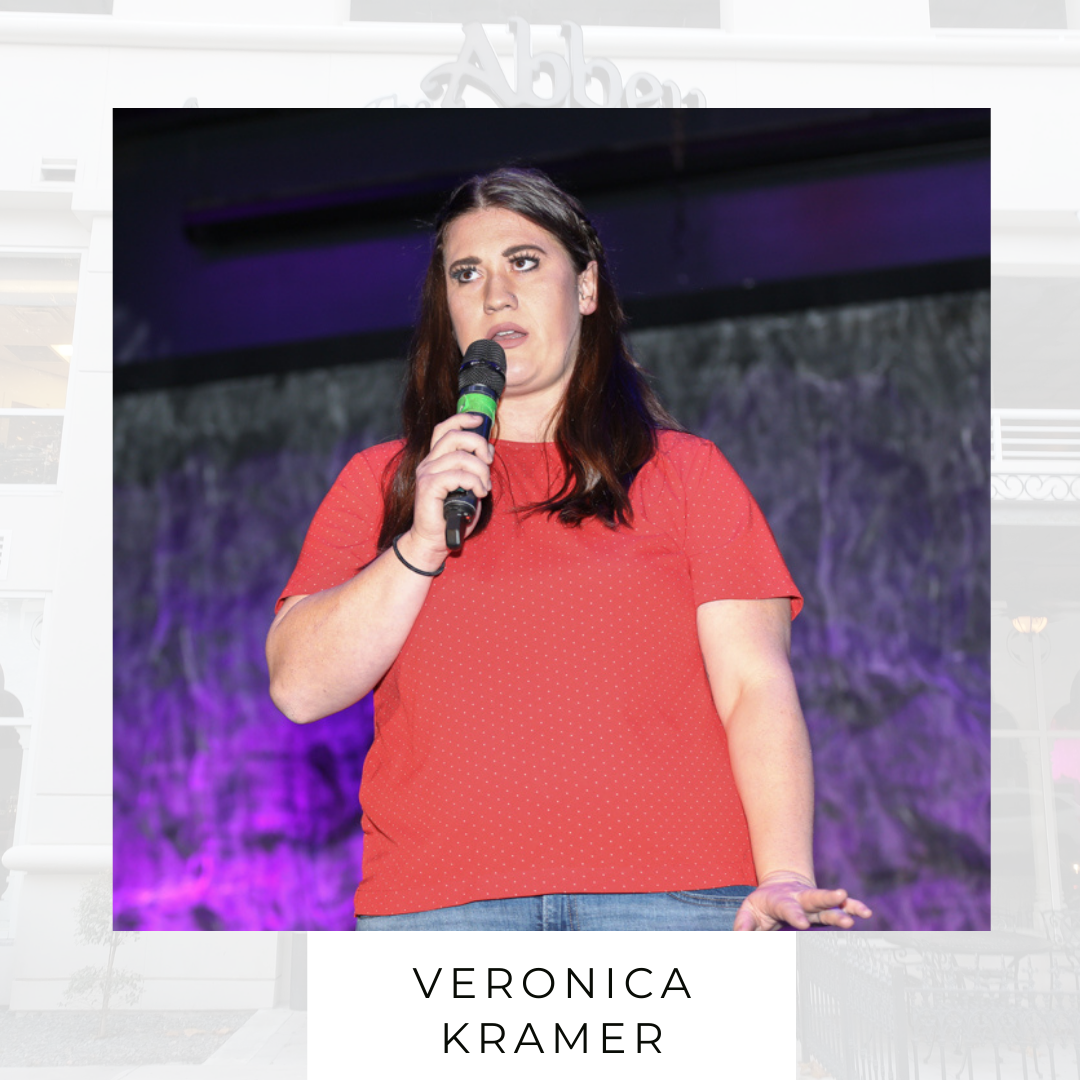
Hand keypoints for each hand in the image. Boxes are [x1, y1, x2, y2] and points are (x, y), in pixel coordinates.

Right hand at [405, 413, 493, 565]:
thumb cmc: (451, 516)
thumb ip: (473, 469)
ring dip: (481, 471)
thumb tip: (487, 452)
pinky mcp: (428, 486)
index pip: (445, 428)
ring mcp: (427, 473)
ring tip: (485, 488)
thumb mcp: (467, 487)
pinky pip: (458, 475)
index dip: (462, 419)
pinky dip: (474, 482)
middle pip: (454, 436)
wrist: (433, 541)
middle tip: (489, 461)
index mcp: (435, 459)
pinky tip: (479, 493)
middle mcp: (428, 462)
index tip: (480, 420)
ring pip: (461, 457)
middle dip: (478, 444)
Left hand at [733, 871, 871, 930]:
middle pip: (814, 897)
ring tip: (861, 913)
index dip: (795, 915)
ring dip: (844, 907)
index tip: (803, 923)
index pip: (788, 908)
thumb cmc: (762, 904)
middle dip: (827, 897)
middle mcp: (801, 899)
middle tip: (840, 895)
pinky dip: (853, 908)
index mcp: (780, 900)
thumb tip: (741, 937)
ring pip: (830, 904)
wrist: (779, 886)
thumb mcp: (749, 911)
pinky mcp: (824, 907)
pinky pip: (841, 907)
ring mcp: (814, 902)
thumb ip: (745, 924)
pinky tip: (865, 912)